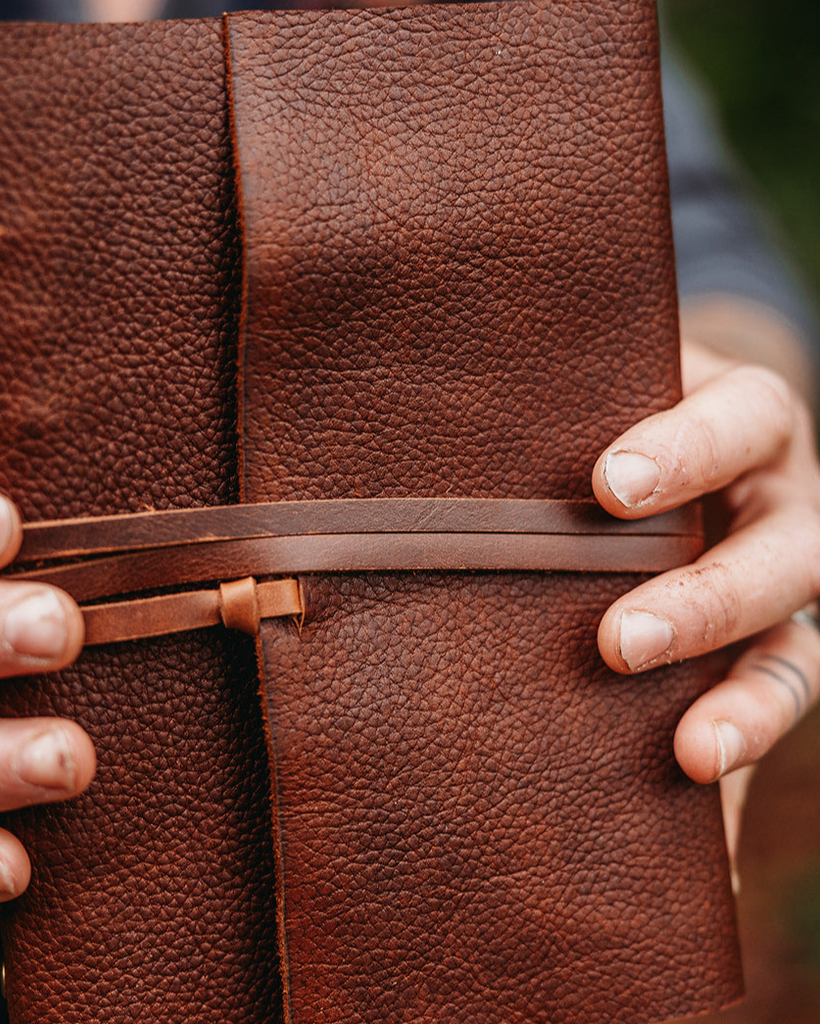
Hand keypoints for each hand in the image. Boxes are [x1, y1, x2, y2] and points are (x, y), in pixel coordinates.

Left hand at [592, 338, 819, 799]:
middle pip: (780, 554)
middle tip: (618, 643)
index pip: (741, 419)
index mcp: (747, 421)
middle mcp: (780, 504)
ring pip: (796, 647)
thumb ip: (565, 413)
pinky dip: (742, 734)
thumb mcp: (605, 397)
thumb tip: (450, 438)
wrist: (663, 449)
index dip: (686, 451)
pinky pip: (775, 698)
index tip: (609, 486)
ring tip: (693, 753)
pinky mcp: (774, 646)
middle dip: (704, 602)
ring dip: (746, 703)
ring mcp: (783, 583)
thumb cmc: (614, 418)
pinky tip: (694, 771)